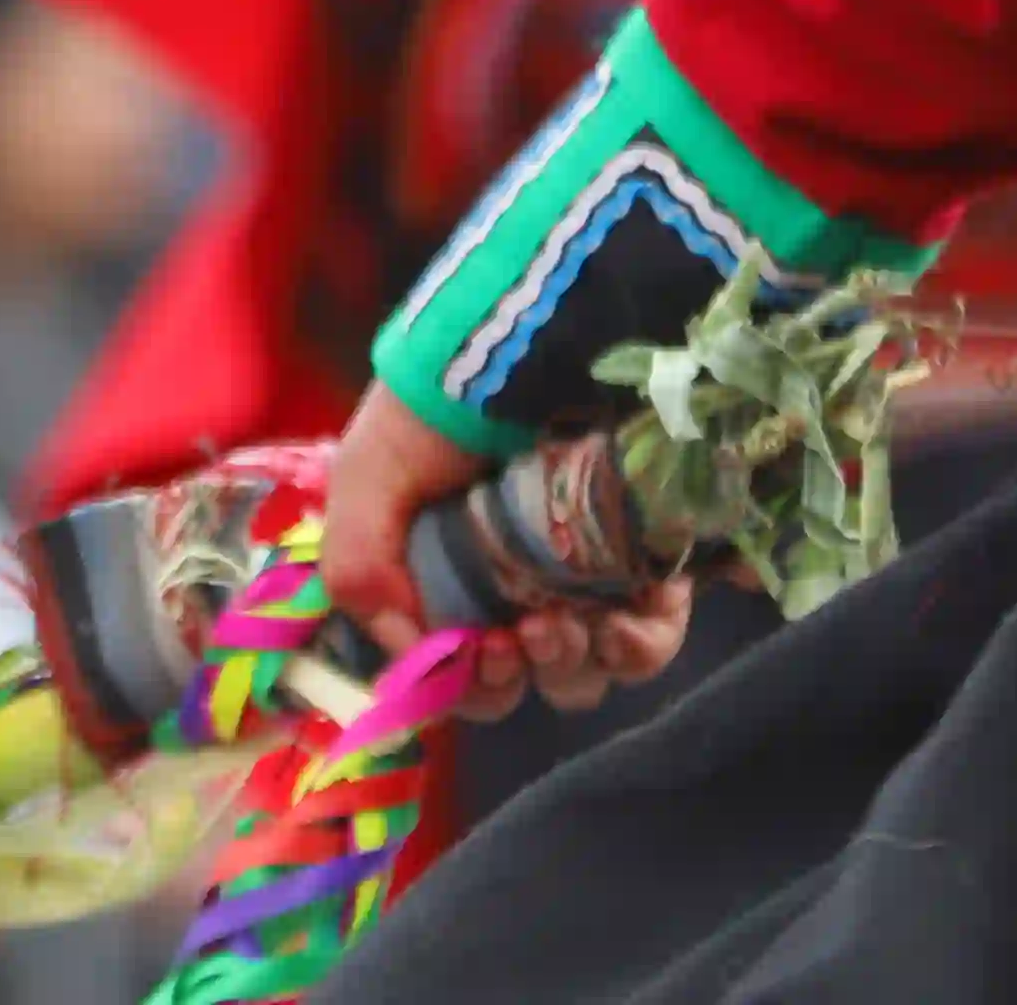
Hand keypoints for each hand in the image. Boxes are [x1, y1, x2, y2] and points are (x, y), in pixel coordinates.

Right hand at [316, 387, 693, 720]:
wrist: (538, 330)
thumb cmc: (445, 397)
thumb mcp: (368, 471)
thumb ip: (359, 565)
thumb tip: (407, 653)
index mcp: (454, 574)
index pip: (460, 673)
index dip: (463, 685)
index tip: (470, 655)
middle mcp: (524, 582)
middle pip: (527, 682)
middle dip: (517, 677)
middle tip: (517, 637)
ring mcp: (594, 575)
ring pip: (587, 671)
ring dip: (570, 665)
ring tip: (561, 621)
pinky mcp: (657, 560)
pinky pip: (654, 639)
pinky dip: (637, 646)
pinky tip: (620, 620)